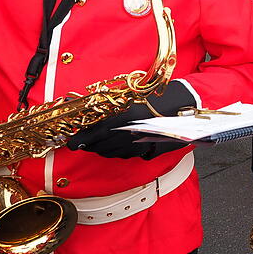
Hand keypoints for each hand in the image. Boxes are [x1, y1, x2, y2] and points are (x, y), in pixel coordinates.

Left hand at [66, 82, 193, 158]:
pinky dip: (116, 151)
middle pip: (99, 146)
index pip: (93, 135)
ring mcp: (135, 146)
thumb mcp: (130, 100)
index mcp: (121, 121)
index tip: (70, 143)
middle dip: (90, 144)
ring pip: (110, 153)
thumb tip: (92, 120)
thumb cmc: (156, 98)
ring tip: (99, 142)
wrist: (182, 108)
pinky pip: (123, 155)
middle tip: (83, 140)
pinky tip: (117, 144)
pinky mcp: (143, 152)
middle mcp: (126, 136)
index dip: (80, 140)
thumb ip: (110, 112)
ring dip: (101, 148)